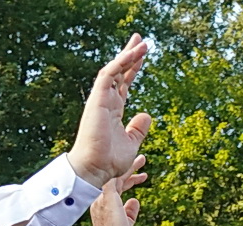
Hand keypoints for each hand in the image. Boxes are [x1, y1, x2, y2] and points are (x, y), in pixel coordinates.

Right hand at [68, 34, 152, 187]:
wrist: (95, 170)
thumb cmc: (109, 161)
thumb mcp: (131, 142)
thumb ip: (138, 128)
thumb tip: (147, 114)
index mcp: (114, 110)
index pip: (124, 83)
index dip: (134, 69)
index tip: (142, 55)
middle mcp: (106, 101)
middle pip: (119, 72)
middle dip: (130, 55)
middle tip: (140, 39)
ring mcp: (100, 99)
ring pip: (114, 70)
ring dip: (128, 55)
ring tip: (142, 42)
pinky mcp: (97, 100)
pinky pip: (108, 75)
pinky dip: (120, 63)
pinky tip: (132, 54)